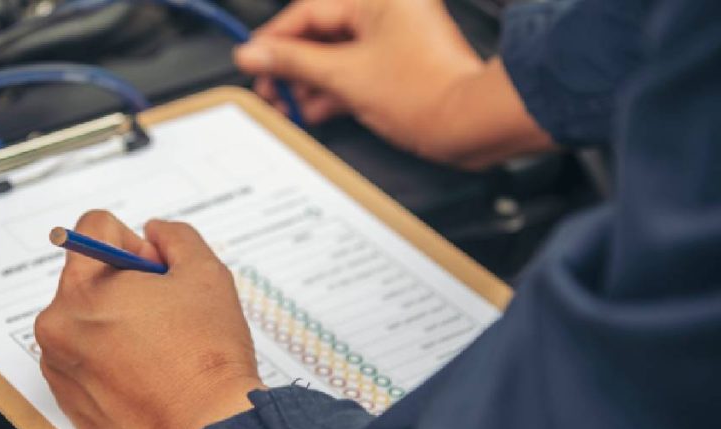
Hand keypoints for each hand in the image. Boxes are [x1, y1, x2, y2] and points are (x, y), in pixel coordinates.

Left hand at [34, 210, 263, 428]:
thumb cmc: (206, 359)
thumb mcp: (205, 274)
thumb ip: (175, 238)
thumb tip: (156, 233)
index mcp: (81, 289)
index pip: (94, 230)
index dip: (136, 243)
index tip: (157, 272)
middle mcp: (57, 327)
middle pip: (88, 277)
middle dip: (125, 285)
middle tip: (166, 314)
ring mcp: (60, 368)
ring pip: (87, 322)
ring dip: (116, 324)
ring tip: (159, 350)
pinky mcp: (69, 403)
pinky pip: (85, 362)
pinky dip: (111, 362)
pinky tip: (148, 376)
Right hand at [235, 0, 553, 167]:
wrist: (469, 124)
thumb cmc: (427, 93)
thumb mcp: (344, 76)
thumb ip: (293, 62)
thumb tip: (255, 53)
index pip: (307, 11)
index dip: (274, 40)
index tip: (252, 61)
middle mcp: (386, 11)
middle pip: (319, 33)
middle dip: (290, 65)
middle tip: (269, 88)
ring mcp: (392, 39)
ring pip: (334, 54)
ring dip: (308, 81)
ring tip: (288, 104)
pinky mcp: (396, 65)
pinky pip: (353, 69)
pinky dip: (331, 89)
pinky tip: (312, 109)